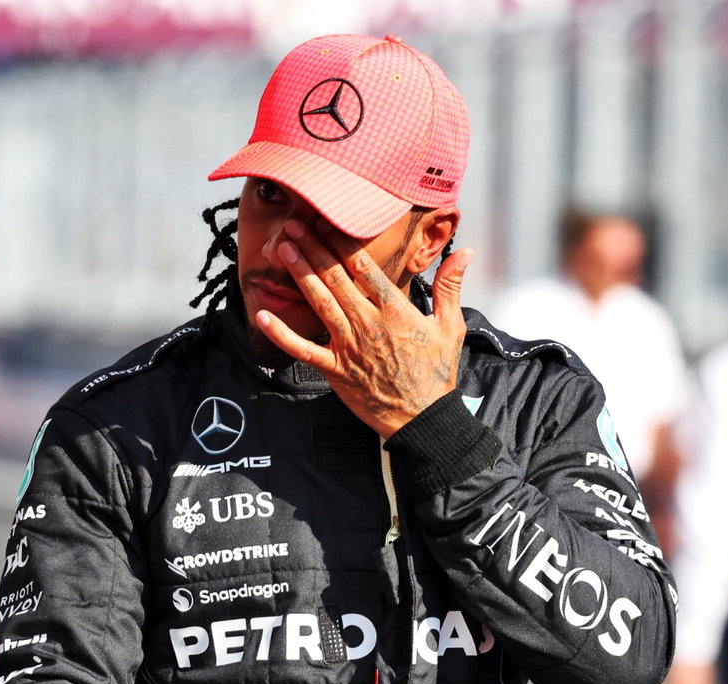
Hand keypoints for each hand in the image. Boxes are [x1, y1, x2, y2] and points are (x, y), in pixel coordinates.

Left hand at [256, 219, 473, 437]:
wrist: (422, 418)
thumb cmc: (437, 373)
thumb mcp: (450, 326)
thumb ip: (451, 286)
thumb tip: (465, 252)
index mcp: (396, 309)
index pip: (364, 268)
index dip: (342, 242)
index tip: (326, 221)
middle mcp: (369, 323)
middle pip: (336, 278)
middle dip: (314, 248)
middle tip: (294, 224)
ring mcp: (349, 346)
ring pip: (320, 303)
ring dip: (300, 275)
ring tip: (283, 250)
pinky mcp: (335, 369)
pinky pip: (303, 349)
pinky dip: (281, 333)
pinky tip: (261, 315)